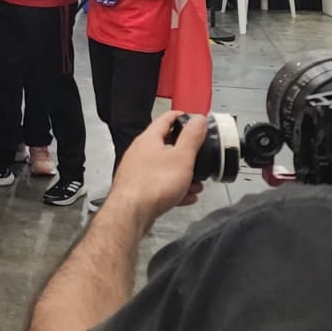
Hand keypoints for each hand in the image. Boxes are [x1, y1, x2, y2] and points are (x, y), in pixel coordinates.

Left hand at [105, 111, 208, 233]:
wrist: (131, 213)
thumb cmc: (153, 185)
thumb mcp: (182, 157)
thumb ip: (192, 137)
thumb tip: (198, 119)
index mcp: (148, 139)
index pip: (166, 119)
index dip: (181, 117)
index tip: (192, 118)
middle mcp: (139, 152)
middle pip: (167, 146)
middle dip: (187, 154)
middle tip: (200, 159)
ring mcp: (137, 171)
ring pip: (165, 168)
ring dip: (183, 175)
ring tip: (196, 184)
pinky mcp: (138, 189)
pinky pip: (160, 185)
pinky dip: (174, 189)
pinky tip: (185, 197)